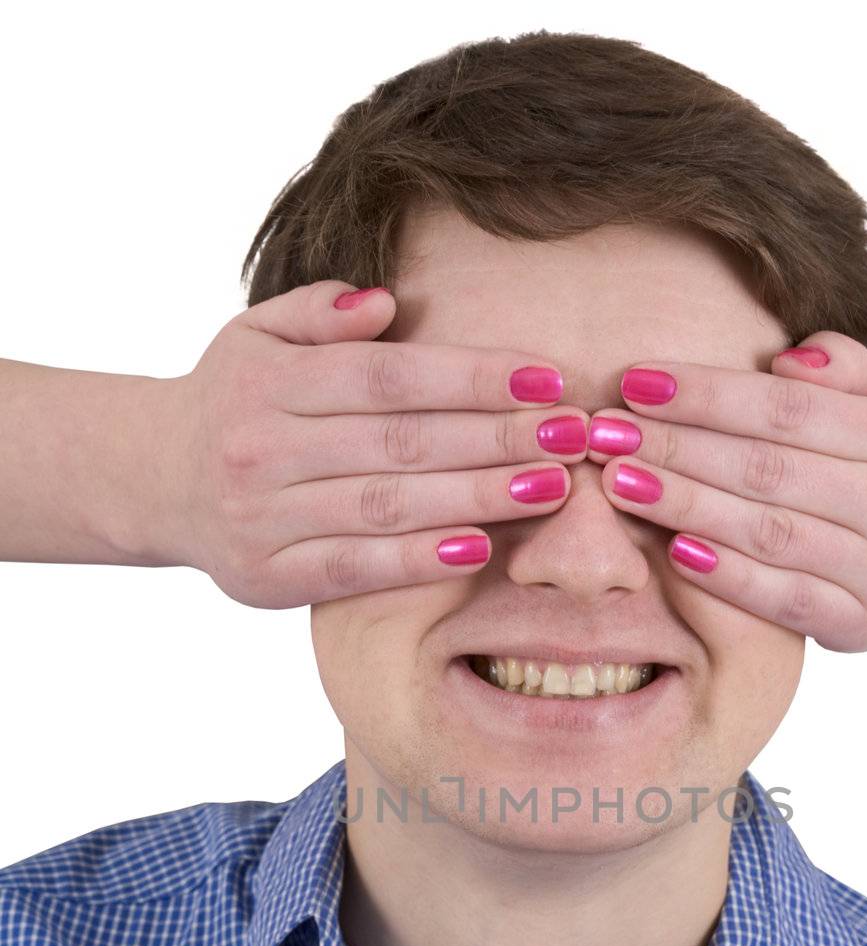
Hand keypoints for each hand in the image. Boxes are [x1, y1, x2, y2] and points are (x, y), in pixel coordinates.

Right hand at [149, 281, 587, 607]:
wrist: (153, 480)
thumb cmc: (235, 401)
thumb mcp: (258, 336)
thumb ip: (320, 315)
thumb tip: (385, 303)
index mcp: (270, 382)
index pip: (389, 376)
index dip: (471, 377)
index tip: (545, 379)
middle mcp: (263, 448)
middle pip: (400, 442)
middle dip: (496, 437)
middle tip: (571, 435)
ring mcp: (262, 518)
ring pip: (386, 506)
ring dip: (476, 497)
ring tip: (549, 487)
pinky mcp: (266, 578)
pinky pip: (354, 568)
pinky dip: (418, 560)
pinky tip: (480, 547)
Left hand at [587, 332, 866, 651]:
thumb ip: (843, 365)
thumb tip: (785, 360)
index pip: (787, 410)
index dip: (707, 394)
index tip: (637, 382)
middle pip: (767, 470)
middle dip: (677, 447)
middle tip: (605, 433)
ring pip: (767, 534)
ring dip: (685, 507)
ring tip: (619, 482)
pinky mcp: (856, 623)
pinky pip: (779, 598)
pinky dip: (723, 575)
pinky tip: (670, 549)